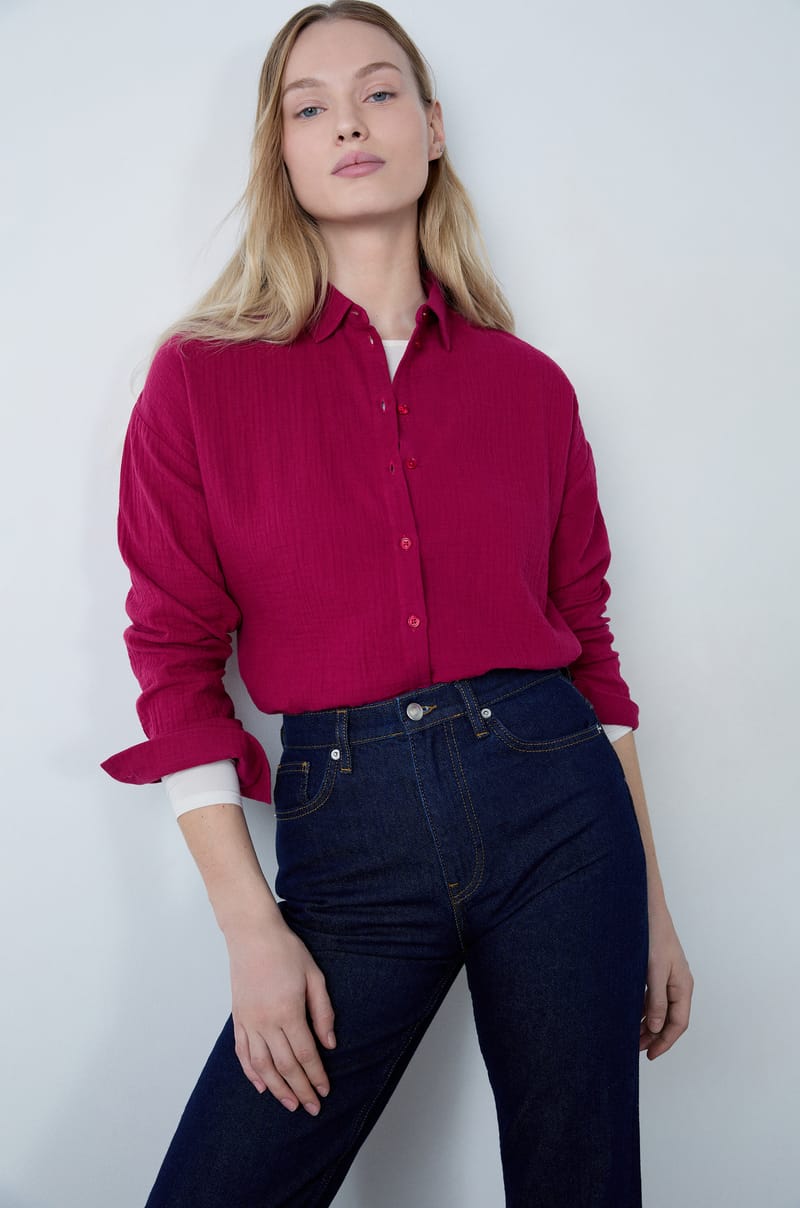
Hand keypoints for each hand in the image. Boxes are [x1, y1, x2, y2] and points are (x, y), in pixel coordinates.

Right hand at [226, 918, 336, 1113]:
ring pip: (261, 1065)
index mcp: (288, 1011)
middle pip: (284, 1065)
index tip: (325, 1090)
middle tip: (312, 1108)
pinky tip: (261, 1085)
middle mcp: (266, 1021)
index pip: (305, 1054)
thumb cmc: (286, 951)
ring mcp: (249, 1021)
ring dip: (276, 1088)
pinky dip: (251, 1072)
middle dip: (300, 1089)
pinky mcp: (238, 1018)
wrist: (252, 934)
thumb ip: (323, 1012)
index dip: (316, 1075)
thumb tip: (330, 1044)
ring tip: (289, 1103)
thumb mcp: (314, 976)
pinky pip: (242, 1052)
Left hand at [640, 903, 693, 1058]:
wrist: (646, 907)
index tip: (650, 1055)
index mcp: (683, 986)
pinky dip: (643, 1008)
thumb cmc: (653, 935)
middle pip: (670, 1019)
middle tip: (637, 1049)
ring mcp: (668, 976)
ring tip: (632, 1036)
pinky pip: (653, 996)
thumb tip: (655, 1028)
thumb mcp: (654, 970)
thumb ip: (656, 1000)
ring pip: (661, 1008)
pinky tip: (631, 1014)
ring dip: (648, 1024)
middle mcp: (679, 983)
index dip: (665, 1041)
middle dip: (655, 1036)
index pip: (678, 1023)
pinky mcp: (656, 969)